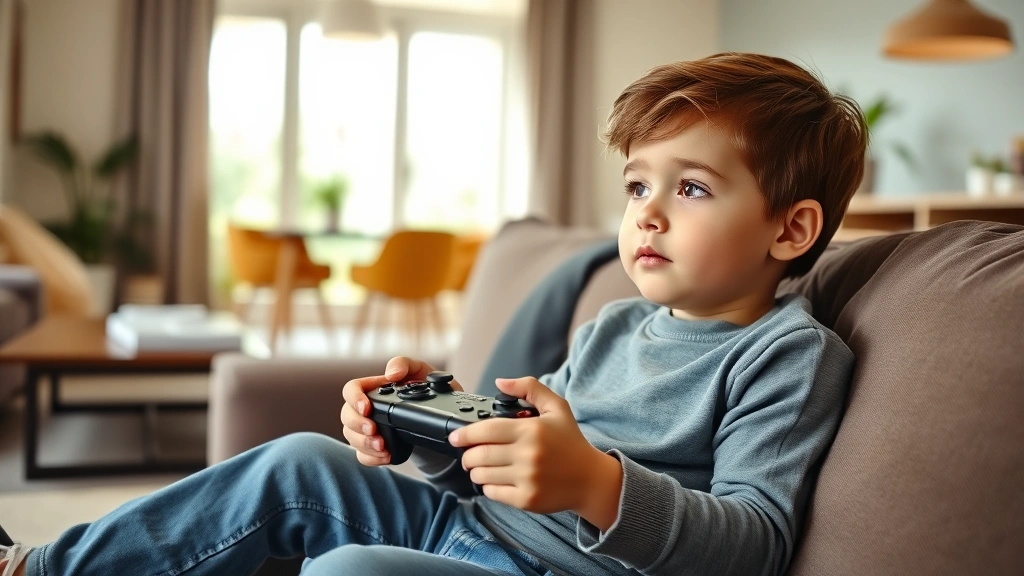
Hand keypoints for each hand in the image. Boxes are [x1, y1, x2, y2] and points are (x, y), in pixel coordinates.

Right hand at [340, 357, 463, 465]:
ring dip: (364, 443)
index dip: (354, 398)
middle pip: (346, 415)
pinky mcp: (375, 446)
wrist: (441, 414)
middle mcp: (366, 408)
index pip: (351, 389)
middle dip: (357, 425)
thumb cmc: (427, 389)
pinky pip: (362, 455)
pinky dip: (371, 458)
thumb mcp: (420, 370)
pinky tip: (386, 456)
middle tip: (374, 430)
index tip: (366, 407)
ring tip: (382, 447)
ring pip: (351, 437)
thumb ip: (404, 364)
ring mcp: (369, 428)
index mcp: (373, 388)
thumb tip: (391, 374)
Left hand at [450, 377, 622, 529]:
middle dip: (467, 455)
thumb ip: (529, 387)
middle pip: (479, 455)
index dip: (464, 434)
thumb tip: (500, 382)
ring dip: (475, 471)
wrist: (591, 480)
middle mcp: (528, 455)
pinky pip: (492, 493)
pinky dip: (487, 487)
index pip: (485, 431)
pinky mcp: (527, 499)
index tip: (455, 437)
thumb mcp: (557, 407)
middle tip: (469, 454)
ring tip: (480, 467)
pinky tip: (494, 480)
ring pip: (482, 475)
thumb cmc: (571, 442)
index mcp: (531, 430)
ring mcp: (527, 479)